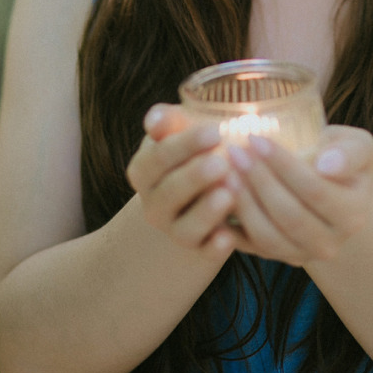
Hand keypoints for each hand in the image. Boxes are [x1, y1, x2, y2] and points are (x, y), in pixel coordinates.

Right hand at [125, 104, 236, 259]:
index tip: (215, 131)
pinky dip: (215, 248)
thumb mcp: (176, 132)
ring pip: (186, 228)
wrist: (195, 194)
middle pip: (170, 193)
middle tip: (221, 163)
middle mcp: (153, 205)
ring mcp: (174, 230)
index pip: (159, 158)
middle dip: (195, 177)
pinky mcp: (198, 249)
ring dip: (207, 212)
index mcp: (143, 171)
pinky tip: (229, 237)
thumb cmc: (189, 151)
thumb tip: (155, 119)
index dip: (185, 144)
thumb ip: (167, 121)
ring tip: (229, 194)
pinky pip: (204, 253)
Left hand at [224, 124, 372, 266]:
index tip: (256, 139)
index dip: (282, 165)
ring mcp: (303, 255)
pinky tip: (217, 197)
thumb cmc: (339, 156)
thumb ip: (350, 152)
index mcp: (353, 214)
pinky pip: (251, 247)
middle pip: (289, 215)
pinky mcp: (277, 257)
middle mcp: (331, 243)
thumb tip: (327, 165)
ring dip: (243, 203)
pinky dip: (231, 226)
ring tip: (224, 172)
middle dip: (258, 181)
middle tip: (234, 152)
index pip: (314, 189)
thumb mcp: (358, 145)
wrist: (330, 187)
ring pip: (268, 236)